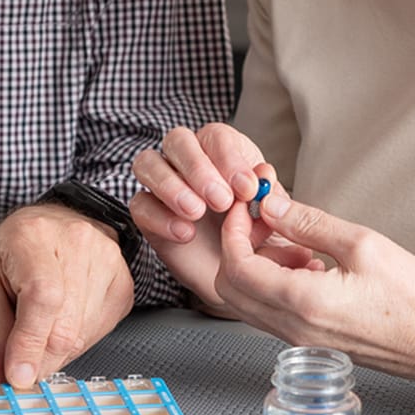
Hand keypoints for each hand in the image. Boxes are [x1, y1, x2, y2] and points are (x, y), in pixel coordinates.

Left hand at [0, 203, 134, 387]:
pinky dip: (77, 341)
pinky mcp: (124, 282)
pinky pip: (100, 331)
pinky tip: (62, 323)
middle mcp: (77, 242)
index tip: (19, 376)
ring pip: (83, 334)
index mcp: (33, 237)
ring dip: (56, 352)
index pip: (41, 298)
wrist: (54, 226)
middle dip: (40, 358)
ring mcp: (107, 260)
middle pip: (65, 324)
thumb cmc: (16, 253)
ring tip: (39, 331)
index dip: (30, 343)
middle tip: (21, 368)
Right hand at [129, 124, 319, 314]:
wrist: (240, 276)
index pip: (217, 137)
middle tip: (221, 201)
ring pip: (148, 163)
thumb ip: (272, 195)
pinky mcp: (148, 213)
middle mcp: (188, 160)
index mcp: (222, 151)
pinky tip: (185, 233)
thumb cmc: (258, 238)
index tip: (247, 190)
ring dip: (171, 186)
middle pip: (178, 141)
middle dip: (198, 169)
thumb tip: (264, 171)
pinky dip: (160, 216)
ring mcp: (163, 184)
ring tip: (196, 212)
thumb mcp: (274, 219)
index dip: (229, 160)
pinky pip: (140, 204)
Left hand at [213, 198, 414, 393]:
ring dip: (257, 267)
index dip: (235, 230)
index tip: (251, 207)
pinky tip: (310, 265)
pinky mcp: (311, 344)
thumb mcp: (364, 245)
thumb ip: (309, 223)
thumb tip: (271, 204)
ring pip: (249, 302)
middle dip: (239, 247)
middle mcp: (293, 329)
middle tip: (267, 221)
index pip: (236, 266)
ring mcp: (300, 341)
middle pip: (230, 288)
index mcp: (302, 303)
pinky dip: (275, 285)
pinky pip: (272, 313)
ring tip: (297, 242)